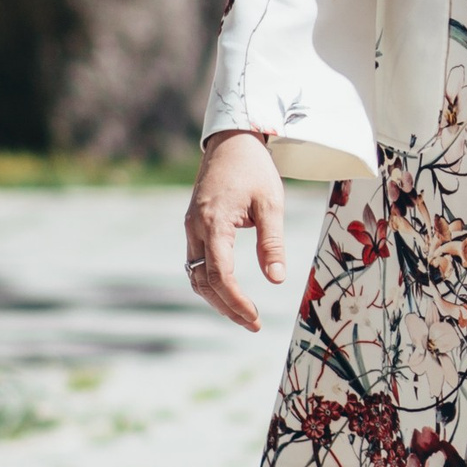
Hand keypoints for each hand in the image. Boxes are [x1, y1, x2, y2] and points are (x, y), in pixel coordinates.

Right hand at [183, 131, 286, 331]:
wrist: (231, 142)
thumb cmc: (254, 170)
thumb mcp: (271, 204)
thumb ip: (272, 242)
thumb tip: (276, 280)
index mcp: (214, 223)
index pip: (220, 275)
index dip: (236, 301)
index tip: (255, 318)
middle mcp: (195, 229)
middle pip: (203, 281)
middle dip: (227, 306)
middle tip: (253, 324)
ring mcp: (191, 228)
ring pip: (195, 275)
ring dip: (216, 298)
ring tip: (243, 314)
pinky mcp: (193, 226)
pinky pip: (196, 262)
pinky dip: (210, 282)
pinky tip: (228, 291)